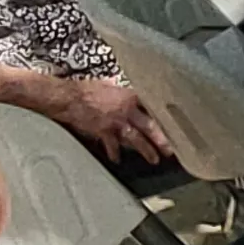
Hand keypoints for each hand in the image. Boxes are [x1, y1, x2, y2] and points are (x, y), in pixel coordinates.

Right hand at [53, 76, 168, 164]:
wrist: (68, 98)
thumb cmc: (87, 88)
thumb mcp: (107, 84)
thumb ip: (119, 90)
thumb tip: (122, 88)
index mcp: (129, 96)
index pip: (151, 107)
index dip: (163, 116)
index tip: (175, 124)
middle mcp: (126, 111)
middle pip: (149, 126)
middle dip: (161, 139)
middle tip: (171, 150)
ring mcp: (115, 123)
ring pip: (135, 139)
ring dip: (146, 150)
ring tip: (154, 159)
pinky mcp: (104, 132)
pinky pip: (113, 146)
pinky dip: (115, 153)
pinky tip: (118, 160)